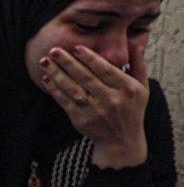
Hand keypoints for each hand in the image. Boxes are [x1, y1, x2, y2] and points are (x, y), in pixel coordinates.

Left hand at [40, 44, 148, 167]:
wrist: (121, 141)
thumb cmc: (131, 110)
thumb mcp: (142, 88)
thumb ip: (138, 66)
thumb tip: (136, 46)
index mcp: (127, 89)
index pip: (105, 70)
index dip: (90, 58)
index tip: (76, 47)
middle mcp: (111, 99)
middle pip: (85, 77)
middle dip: (68, 62)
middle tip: (54, 50)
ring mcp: (95, 110)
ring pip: (72, 88)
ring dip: (57, 74)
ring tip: (45, 61)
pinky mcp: (81, 119)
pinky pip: (65, 101)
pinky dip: (54, 89)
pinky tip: (46, 78)